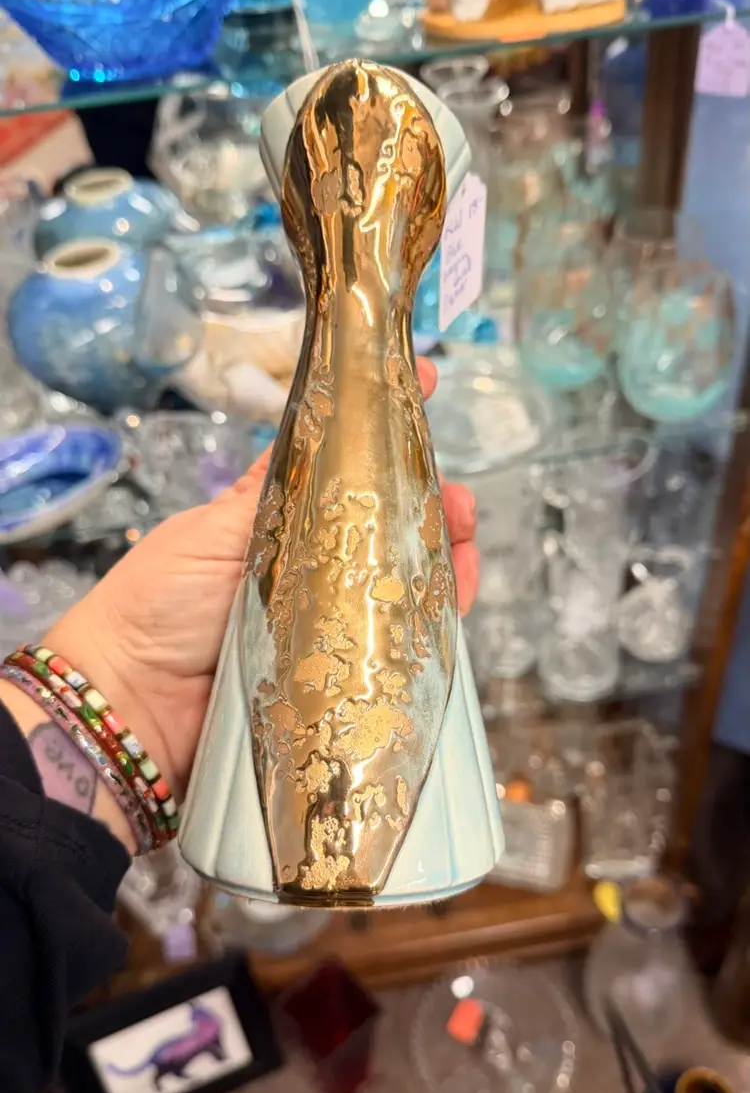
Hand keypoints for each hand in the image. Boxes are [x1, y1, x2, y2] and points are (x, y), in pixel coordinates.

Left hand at [46, 359, 477, 797]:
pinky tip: (460, 592)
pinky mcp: (338, 673)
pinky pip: (399, 642)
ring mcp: (325, 619)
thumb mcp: (212, 532)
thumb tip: (316, 424)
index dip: (379, 430)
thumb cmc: (154, 608)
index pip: (337, 468)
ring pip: (401, 580)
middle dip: (429, 503)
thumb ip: (270, 490)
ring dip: (444, 554)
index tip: (423, 385)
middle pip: (383, 527)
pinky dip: (437, 617)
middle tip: (459, 498)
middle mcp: (306, 567)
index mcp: (273, 521)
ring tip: (469, 536)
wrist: (129, 706)